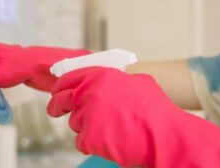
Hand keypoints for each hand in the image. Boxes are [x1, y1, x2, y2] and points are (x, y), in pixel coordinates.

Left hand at [47, 67, 219, 166]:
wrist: (164, 135)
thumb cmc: (155, 110)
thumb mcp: (138, 82)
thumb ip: (117, 79)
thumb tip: (111, 82)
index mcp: (99, 76)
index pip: (68, 78)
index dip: (60, 86)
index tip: (57, 92)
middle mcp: (89, 93)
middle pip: (61, 100)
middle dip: (56, 106)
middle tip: (55, 110)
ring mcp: (87, 115)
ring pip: (75, 123)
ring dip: (86, 127)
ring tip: (109, 129)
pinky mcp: (88, 137)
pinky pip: (81, 142)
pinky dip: (92, 144)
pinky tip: (110, 141)